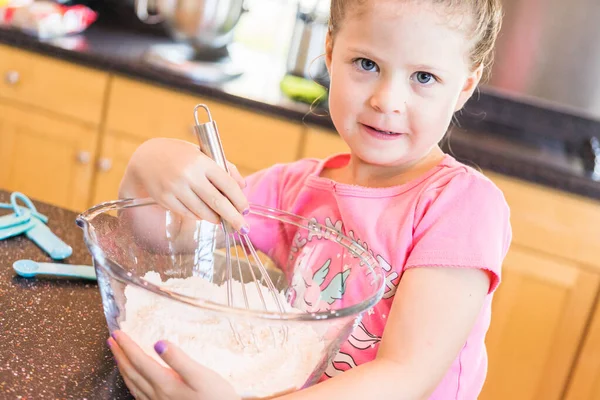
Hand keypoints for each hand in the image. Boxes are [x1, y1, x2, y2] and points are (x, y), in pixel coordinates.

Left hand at [108, 331, 239, 399]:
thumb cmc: (216, 397)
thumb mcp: (201, 376)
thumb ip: (179, 359)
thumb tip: (159, 343)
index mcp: (165, 384)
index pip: (139, 360)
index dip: (127, 346)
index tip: (118, 333)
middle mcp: (156, 395)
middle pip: (131, 372)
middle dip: (120, 354)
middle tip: (111, 339)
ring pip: (132, 384)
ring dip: (122, 368)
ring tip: (117, 355)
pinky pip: (138, 394)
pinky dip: (131, 382)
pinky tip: (133, 380)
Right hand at [120, 138, 248, 231]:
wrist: (147, 158)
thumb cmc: (180, 155)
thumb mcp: (203, 153)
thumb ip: (225, 167)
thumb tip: (242, 186)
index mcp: (201, 161)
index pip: (227, 183)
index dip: (239, 199)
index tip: (245, 210)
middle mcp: (189, 175)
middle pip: (217, 202)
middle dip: (233, 217)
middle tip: (244, 228)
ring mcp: (175, 188)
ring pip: (202, 212)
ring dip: (215, 218)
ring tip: (220, 219)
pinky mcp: (165, 199)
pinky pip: (188, 214)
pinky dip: (199, 216)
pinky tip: (203, 214)